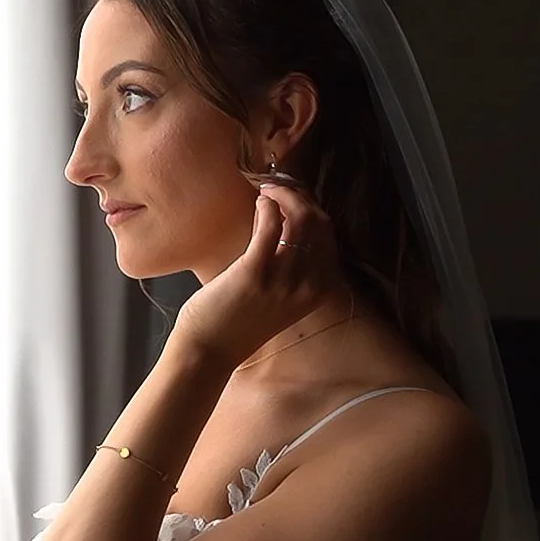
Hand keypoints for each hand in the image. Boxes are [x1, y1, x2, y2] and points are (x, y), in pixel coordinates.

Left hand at [174, 181, 347, 372]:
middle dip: (301, 197)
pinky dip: (268, 205)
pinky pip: (271, 225)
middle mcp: (309, 286)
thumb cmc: (240, 321)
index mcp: (320, 291)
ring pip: (300, 219)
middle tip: (279, 188)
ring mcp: (284, 280)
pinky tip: (259, 202)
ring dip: (283, 196)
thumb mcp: (282, 297)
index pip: (329, 235)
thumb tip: (287, 216)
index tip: (295, 196)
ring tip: (266, 191)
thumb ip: (292, 264)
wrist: (210, 352)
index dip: (313, 208)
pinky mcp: (256, 272)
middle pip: (320, 223)